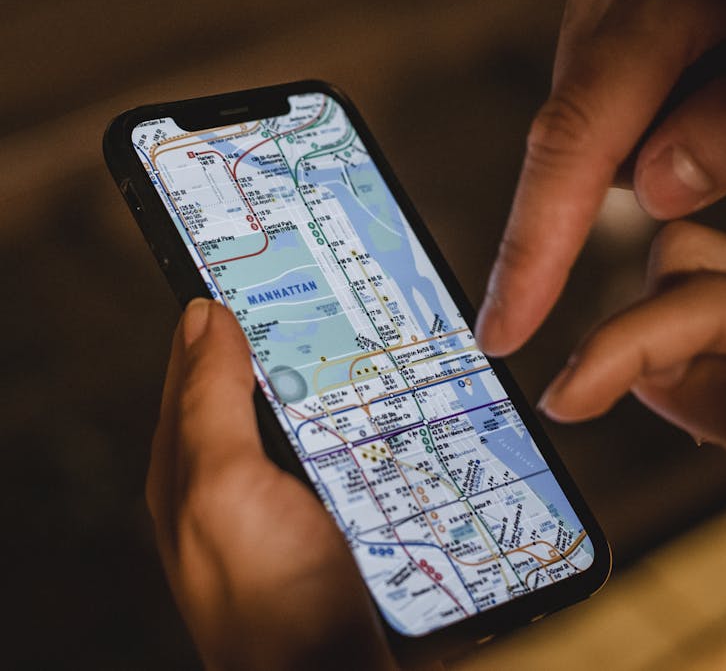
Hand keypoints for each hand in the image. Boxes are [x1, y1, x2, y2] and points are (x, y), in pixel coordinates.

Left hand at [147, 299, 394, 669]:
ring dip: (342, 381)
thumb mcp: (222, 486)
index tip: (264, 261)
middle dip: (293, 340)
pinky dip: (372, 425)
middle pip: (262, 387)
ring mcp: (291, 504)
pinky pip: (352, 454)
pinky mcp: (339, 522)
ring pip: (314, 417)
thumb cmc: (269, 599)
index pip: (196, 364)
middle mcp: (237, 483)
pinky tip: (400, 412)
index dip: (222, 312)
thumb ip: (208, 401)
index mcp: (190, 466)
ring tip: (380, 340)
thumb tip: (200, 317)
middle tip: (337, 290)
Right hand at [476, 0, 725, 355]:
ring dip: (673, 125)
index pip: (575, 146)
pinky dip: (670, 95)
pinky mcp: (608, 1)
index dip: (534, 250)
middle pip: (589, 139)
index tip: (504, 331)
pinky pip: (618, 84)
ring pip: (606, 118)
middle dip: (659, 162)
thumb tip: (655, 193)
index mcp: (659, 6)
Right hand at [538, 222, 725, 668]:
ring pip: (690, 295)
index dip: (622, 344)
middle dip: (635, 325)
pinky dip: (674, 368)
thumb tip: (641, 370)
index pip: (703, 299)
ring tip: (668, 421)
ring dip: (651, 347)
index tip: (564, 400)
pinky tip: (693, 420)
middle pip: (691, 265)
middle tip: (603, 401)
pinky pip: (706, 337)